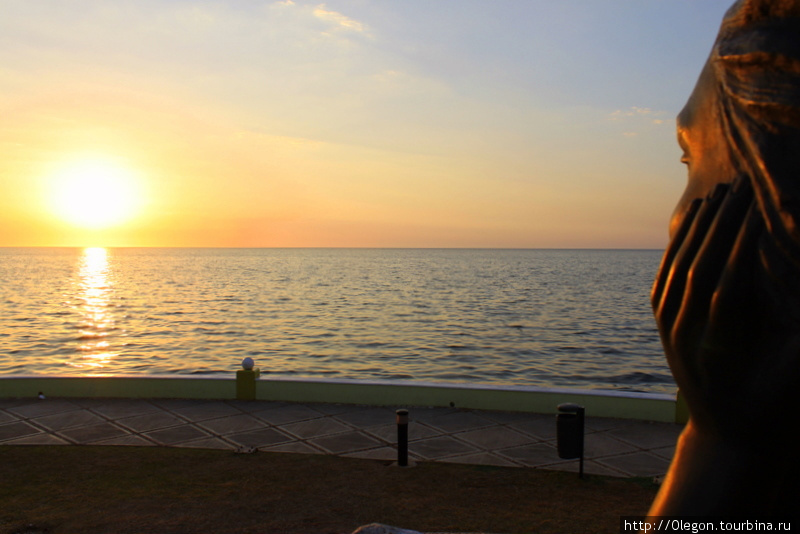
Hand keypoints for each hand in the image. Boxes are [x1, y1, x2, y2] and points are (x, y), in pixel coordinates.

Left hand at [651, 175, 799, 444]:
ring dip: (698, 230)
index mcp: (719, 351)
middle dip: (721, 225)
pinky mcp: (661, 323)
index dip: (744, 247)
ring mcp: (667, 330)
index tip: (762, 209)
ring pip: (677, 270)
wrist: (727, 435)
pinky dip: (678, 246)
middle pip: (699, 270)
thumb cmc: (771, 409)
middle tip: (743, 187)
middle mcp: (684, 337)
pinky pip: (665, 277)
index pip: (728, 287)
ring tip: (720, 193)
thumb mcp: (794, 376)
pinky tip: (693, 221)